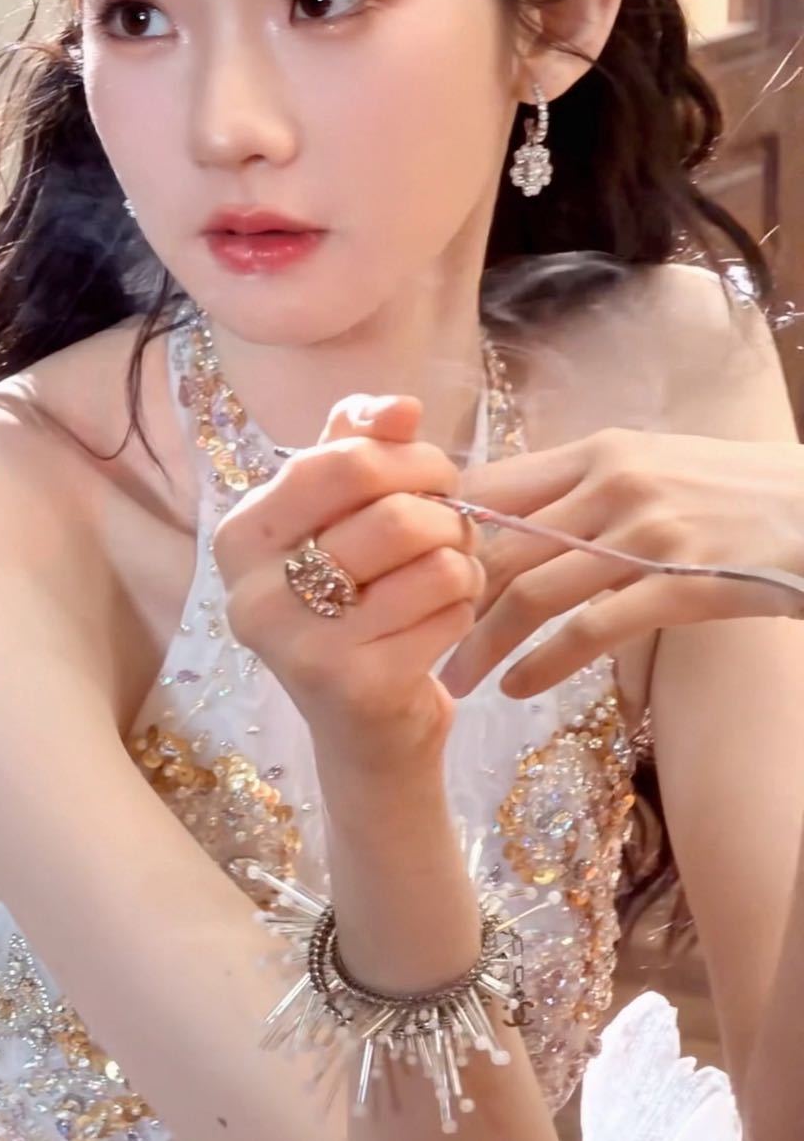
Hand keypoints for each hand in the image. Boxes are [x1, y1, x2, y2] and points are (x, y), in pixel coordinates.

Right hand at [215, 395, 483, 767]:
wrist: (365, 735)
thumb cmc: (353, 607)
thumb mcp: (339, 520)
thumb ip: (356, 447)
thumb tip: (401, 405)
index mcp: (240, 537)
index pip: (337, 462)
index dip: (407, 456)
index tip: (437, 473)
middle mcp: (253, 592)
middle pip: (391, 512)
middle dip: (445, 511)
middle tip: (456, 525)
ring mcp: (299, 645)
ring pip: (430, 561)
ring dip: (461, 562)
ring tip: (451, 575)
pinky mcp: (354, 686)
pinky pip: (446, 610)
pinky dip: (463, 608)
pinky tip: (443, 622)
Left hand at [439, 427, 803, 699]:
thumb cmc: (735, 493)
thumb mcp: (653, 468)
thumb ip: (585, 489)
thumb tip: (512, 516)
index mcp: (597, 453)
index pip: (491, 484)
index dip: (439, 532)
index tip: (403, 572)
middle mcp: (612, 483)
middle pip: (499, 543)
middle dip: (444, 595)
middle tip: (408, 637)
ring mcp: (646, 532)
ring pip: (532, 590)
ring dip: (480, 641)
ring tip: (449, 679)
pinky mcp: (682, 583)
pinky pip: (592, 628)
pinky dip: (543, 662)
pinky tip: (516, 688)